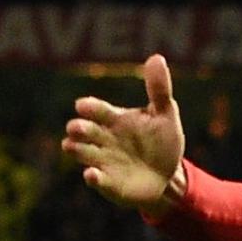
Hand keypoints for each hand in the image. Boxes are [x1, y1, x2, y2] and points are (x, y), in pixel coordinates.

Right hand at [61, 53, 184, 212]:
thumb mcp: (165, 115)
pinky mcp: (108, 183)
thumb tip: (157, 57)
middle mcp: (103, 139)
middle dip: (78, 129)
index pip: (97, 110)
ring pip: (81, 152)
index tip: (83, 106)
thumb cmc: (162, 142)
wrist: (168, 176)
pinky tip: (92, 175)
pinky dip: (92, 177)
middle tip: (78, 128)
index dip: (89, 108)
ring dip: (76, 149)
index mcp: (114, 119)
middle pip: (82, 131)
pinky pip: (96, 180)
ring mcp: (103, 161)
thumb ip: (159, 89)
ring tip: (73, 146)